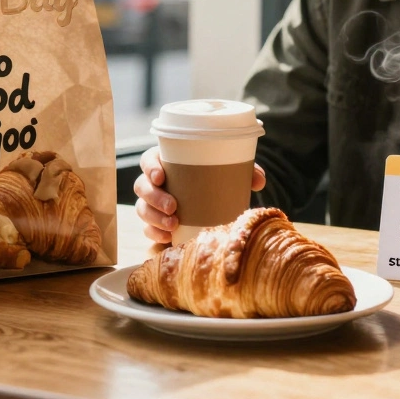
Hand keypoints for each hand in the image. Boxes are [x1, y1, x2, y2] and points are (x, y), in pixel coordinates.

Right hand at [134, 146, 266, 243]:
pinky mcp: (156, 224)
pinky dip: (155, 233)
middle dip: (154, 197)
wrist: (217, 206)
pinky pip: (148, 229)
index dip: (150, 167)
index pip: (148, 160)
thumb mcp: (231, 174)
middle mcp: (156, 183)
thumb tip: (258, 181)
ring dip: (154, 217)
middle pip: (141, 186)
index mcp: (168, 163)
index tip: (160, 176)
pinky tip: (167, 238)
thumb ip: (245, 172)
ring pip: (142, 208)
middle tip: (173, 206)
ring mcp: (153, 204)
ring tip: (172, 225)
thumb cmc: (218, 181)